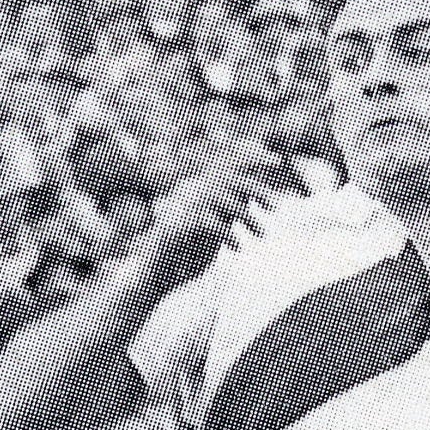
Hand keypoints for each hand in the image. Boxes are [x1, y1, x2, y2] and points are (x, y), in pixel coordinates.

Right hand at [146, 142, 289, 285]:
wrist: (154, 269)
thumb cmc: (183, 251)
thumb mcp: (212, 228)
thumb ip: (227, 212)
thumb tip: (250, 197)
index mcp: (197, 187)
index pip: (227, 167)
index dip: (251, 160)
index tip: (276, 160)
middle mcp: (191, 190)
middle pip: (232, 180)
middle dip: (258, 189)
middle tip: (276, 206)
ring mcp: (187, 204)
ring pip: (228, 201)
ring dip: (249, 219)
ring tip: (261, 235)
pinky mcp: (184, 221)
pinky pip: (216, 224)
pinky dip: (230, 236)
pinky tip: (236, 248)